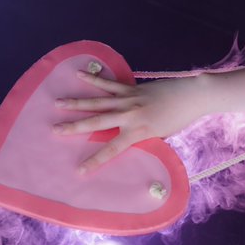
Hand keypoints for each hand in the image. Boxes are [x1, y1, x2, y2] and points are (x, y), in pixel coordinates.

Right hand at [53, 71, 207, 172]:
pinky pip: (109, 84)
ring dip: (76, 102)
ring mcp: (129, 99)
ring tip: (57, 103)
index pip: (112, 150)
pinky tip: (78, 74)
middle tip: (54, 130)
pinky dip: (94, 80)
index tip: (79, 170)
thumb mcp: (160, 135)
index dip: (95, 161)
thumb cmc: (179, 119)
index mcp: (138, 131)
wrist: (191, 96)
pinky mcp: (132, 88)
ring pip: (98, 101)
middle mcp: (129, 115)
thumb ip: (141, 137)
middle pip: (97, 121)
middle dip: (74, 127)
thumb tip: (126, 139)